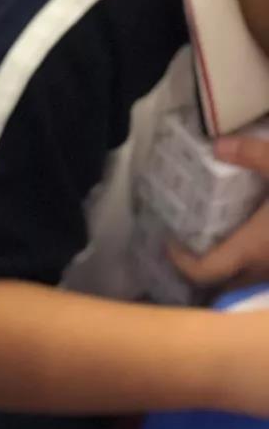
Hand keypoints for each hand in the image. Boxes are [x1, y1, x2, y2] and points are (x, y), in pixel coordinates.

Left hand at [170, 136, 268, 292]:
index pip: (202, 271)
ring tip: (220, 244)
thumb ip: (252, 154)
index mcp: (250, 250)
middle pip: (220, 286)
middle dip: (202, 272)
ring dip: (229, 270)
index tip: (170, 242)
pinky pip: (266, 275)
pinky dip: (254, 264)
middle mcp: (262, 270)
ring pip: (246, 284)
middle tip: (190, 247)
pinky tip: (256, 241)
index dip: (180, 261)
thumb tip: (217, 143)